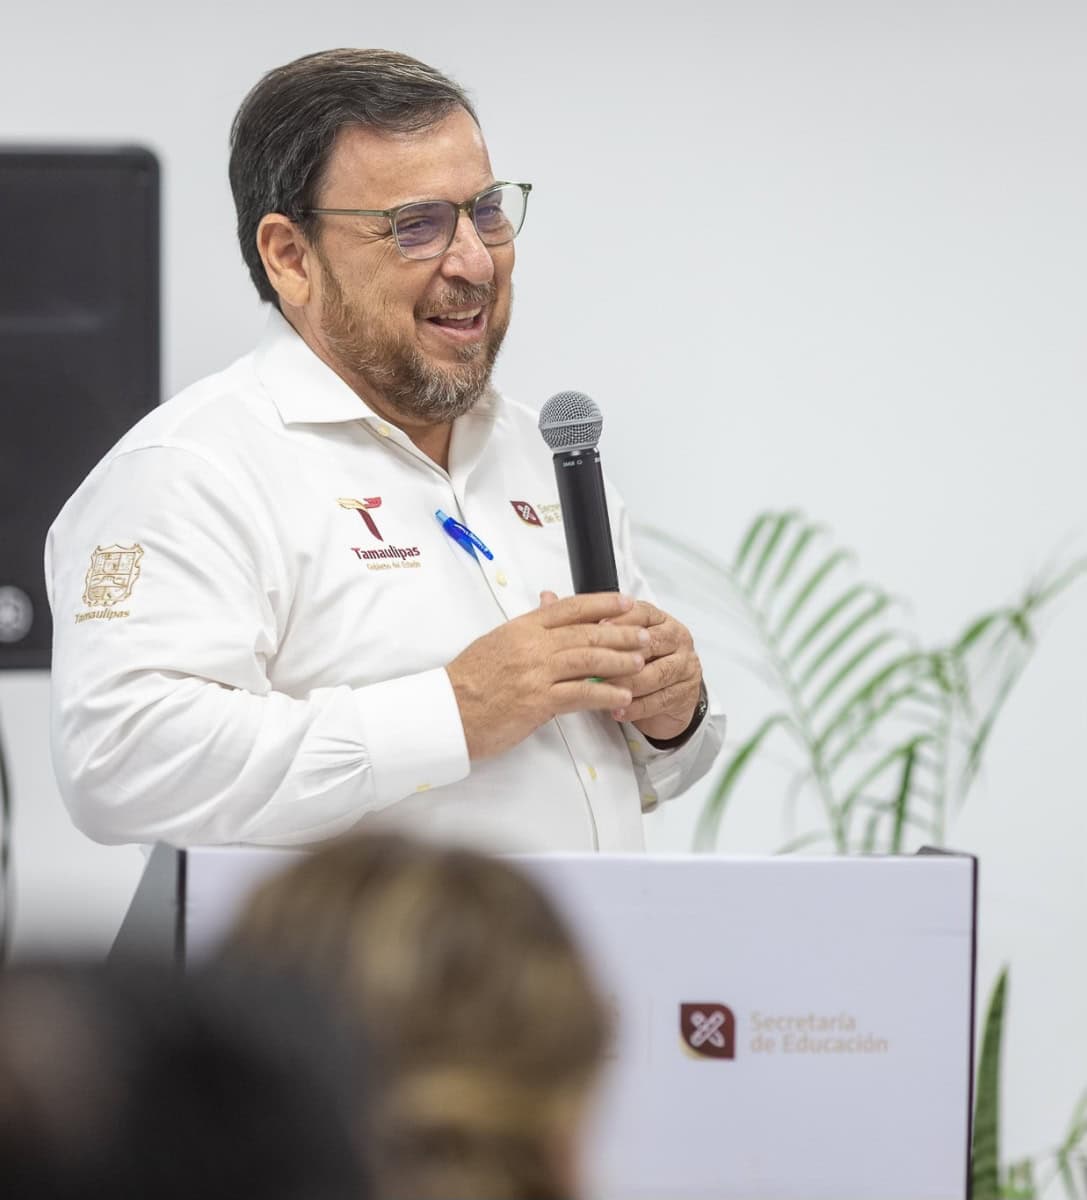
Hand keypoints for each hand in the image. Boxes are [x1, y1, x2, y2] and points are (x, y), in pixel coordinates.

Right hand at [446, 592, 650, 760]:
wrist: (447, 711)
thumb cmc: (469, 680)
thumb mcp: (497, 642)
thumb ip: (528, 626)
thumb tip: (549, 604)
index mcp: (522, 627)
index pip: (570, 607)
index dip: (603, 604)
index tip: (626, 603)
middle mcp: (532, 645)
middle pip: (586, 633)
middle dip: (621, 633)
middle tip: (645, 635)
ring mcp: (535, 673)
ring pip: (588, 660)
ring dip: (619, 662)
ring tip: (640, 663)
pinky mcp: (537, 701)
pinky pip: (580, 695)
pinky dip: (605, 695)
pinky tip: (622, 697)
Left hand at [602, 600, 702, 742]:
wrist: (670, 696)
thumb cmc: (643, 663)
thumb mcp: (623, 643)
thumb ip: (599, 628)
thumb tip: (559, 608)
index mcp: (661, 620)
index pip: (643, 613)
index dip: (620, 620)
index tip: (598, 627)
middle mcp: (677, 638)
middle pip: (652, 643)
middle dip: (621, 654)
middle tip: (595, 663)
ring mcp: (685, 666)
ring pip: (656, 674)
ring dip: (627, 684)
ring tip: (603, 691)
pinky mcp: (686, 694)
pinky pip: (661, 700)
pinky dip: (636, 707)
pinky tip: (618, 710)